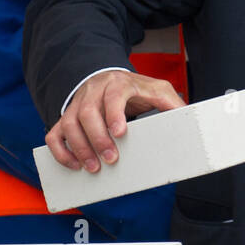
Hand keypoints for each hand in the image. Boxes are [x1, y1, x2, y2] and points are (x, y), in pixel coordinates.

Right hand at [45, 70, 184, 172]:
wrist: (111, 77)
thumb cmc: (136, 88)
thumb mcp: (158, 90)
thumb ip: (172, 102)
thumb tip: (189, 118)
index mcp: (119, 83)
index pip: (113, 95)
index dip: (114, 113)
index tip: (120, 132)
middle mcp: (94, 91)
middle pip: (87, 112)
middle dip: (97, 138)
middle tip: (110, 159)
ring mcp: (77, 103)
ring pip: (68, 123)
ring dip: (78, 147)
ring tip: (91, 167)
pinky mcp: (67, 116)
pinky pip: (55, 133)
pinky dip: (60, 150)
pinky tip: (73, 164)